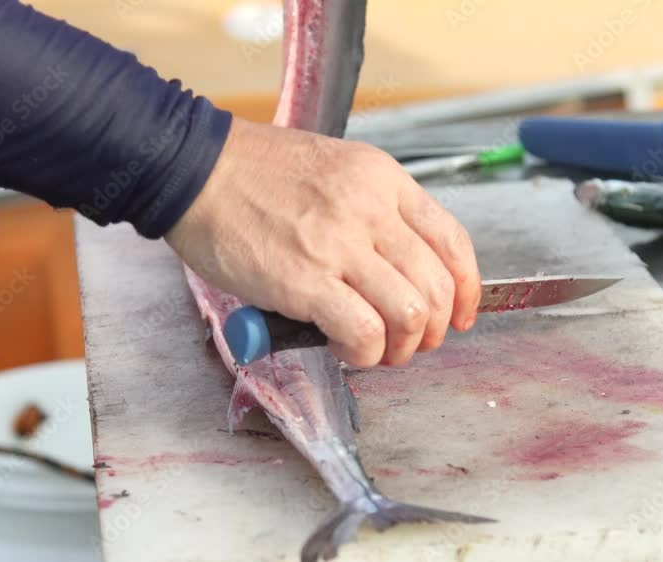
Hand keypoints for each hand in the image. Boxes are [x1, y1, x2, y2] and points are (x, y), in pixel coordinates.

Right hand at [165, 118, 481, 366]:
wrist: (195, 169)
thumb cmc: (258, 173)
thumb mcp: (337, 170)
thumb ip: (376, 213)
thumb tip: (401, 271)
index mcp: (384, 180)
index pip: (453, 242)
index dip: (467, 290)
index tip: (461, 315)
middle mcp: (371, 209)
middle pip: (437, 287)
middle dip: (433, 330)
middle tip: (410, 342)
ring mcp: (339, 244)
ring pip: (411, 314)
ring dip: (401, 347)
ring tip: (377, 350)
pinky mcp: (305, 280)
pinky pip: (364, 332)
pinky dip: (365, 353)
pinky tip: (346, 349)